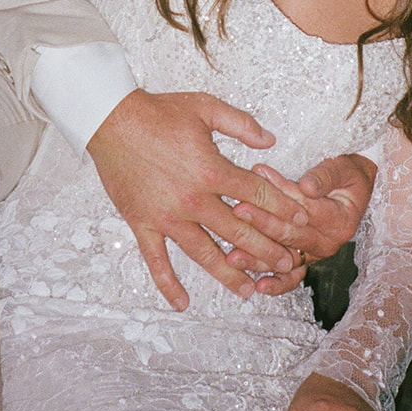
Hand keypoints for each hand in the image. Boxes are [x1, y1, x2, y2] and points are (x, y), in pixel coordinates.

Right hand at [85, 89, 309, 309]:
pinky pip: (157, 261)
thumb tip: (271, 141)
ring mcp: (168, 216)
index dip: (284, 209)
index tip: (300, 221)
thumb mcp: (206, 108)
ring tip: (250, 290)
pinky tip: (183, 302)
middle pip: (240, 231)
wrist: (111, 120)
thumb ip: (241, 124)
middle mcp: (194, 199)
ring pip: (205, 253)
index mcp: (212, 170)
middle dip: (268, 249)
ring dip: (230, 274)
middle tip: (288, 263)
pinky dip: (168, 284)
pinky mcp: (143, 224)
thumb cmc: (158, 112)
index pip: (258, 196)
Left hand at [226, 153, 376, 291]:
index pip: (306, 208)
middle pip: (291, 234)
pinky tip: (259, 286)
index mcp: (340, 221)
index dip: (281, 194)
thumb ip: (325, 176)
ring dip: (258, 259)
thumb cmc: (348, 175)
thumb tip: (306, 186)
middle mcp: (329, 242)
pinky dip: (277, 283)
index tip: (257, 179)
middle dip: (262, 222)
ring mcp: (316, 253)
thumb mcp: (343, 168)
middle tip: (238, 210)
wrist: (356, 190)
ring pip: (285, 258)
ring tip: (234, 256)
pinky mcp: (305, 258)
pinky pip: (291, 276)